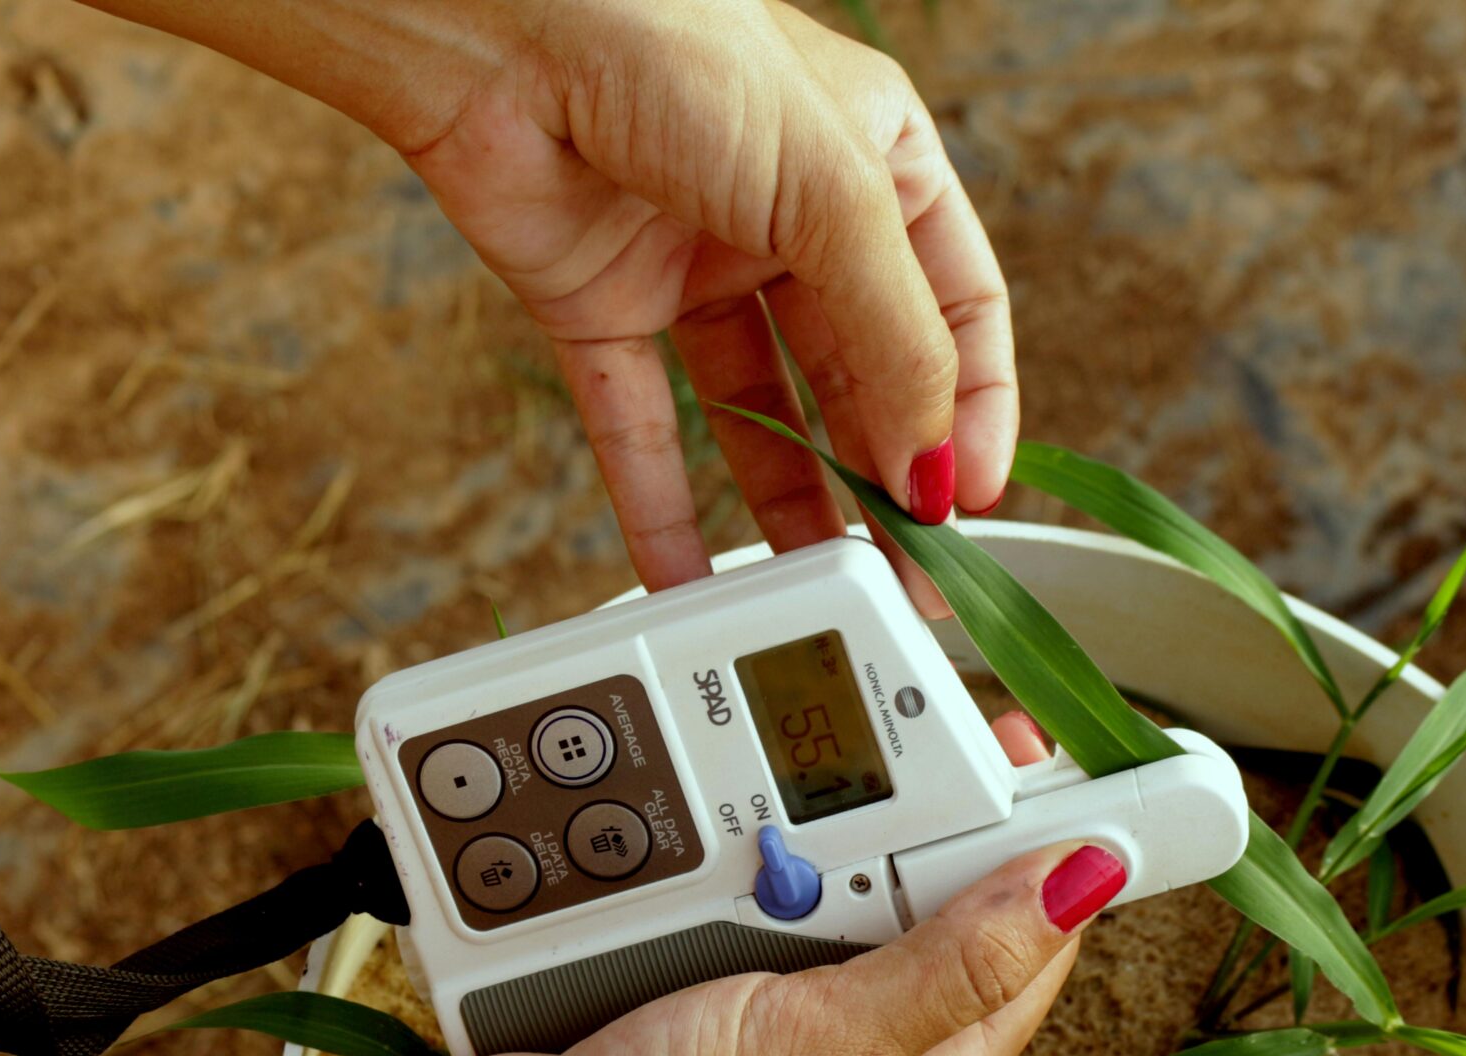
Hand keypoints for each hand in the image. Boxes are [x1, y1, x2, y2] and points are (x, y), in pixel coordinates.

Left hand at [91, 0, 1016, 607]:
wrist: (497, 24)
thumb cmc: (675, 41)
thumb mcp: (831, 192)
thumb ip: (895, 337)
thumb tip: (931, 469)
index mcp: (876, 162)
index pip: (958, 309)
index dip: (969, 407)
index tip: (966, 498)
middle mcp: (791, 218)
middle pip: (861, 373)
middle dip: (883, 474)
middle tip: (903, 570)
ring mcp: (696, 265)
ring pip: (762, 415)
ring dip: (791, 504)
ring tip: (818, 589)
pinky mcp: (602, 304)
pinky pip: (645, 428)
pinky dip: (663, 505)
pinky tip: (694, 576)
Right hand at [367, 840, 1126, 1055]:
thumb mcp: (828, 1050)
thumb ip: (955, 961)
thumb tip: (1085, 879)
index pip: (1030, 939)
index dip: (1044, 841)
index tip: (1036, 745)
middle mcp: (857, 1042)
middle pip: (922, 886)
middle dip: (893, 822)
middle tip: (859, 778)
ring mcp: (768, 1005)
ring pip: (816, 871)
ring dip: (785, 834)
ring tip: (752, 833)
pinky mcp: (686, 974)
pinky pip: (722, 880)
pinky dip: (706, 848)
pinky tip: (687, 835)